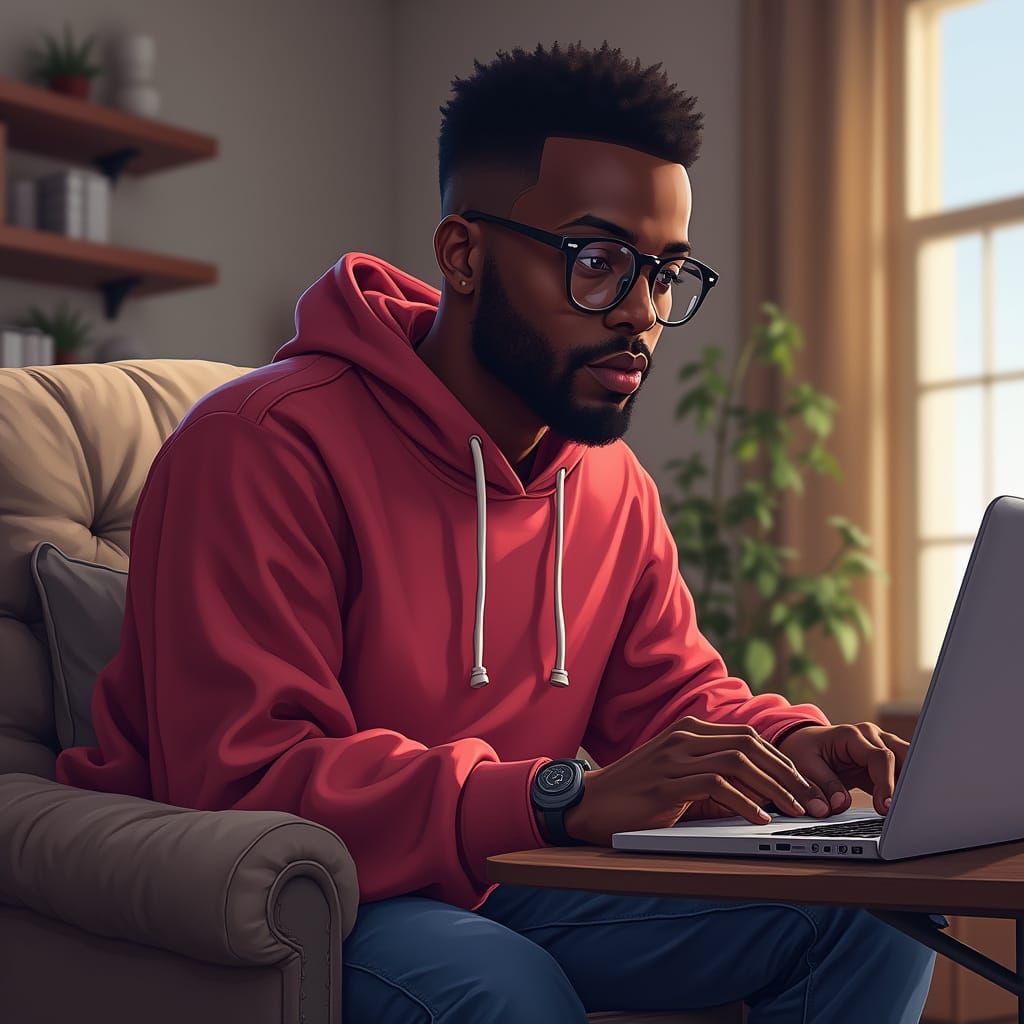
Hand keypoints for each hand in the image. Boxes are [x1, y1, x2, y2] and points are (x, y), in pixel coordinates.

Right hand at [562, 716, 826, 845]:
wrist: (588, 803)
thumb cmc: (634, 796)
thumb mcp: (678, 779)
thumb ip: (713, 780)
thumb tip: (762, 797)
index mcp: (688, 731)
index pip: (749, 737)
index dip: (782, 761)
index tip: (804, 786)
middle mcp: (684, 737)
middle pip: (751, 744)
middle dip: (788, 773)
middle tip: (811, 799)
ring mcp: (674, 757)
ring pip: (739, 762)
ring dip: (774, 787)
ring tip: (794, 810)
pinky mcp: (667, 782)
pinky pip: (717, 786)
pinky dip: (745, 802)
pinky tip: (759, 818)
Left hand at [775, 722, 908, 816]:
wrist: (803, 744)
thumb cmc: (803, 751)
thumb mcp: (804, 766)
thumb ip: (822, 785)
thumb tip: (840, 805)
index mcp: (851, 736)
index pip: (880, 757)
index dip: (886, 783)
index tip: (886, 807)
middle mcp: (871, 737)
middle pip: (902, 757)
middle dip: (906, 783)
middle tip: (904, 811)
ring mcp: (880, 746)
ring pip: (907, 764)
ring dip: (908, 785)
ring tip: (907, 810)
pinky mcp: (883, 762)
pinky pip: (900, 774)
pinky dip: (903, 789)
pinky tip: (903, 806)